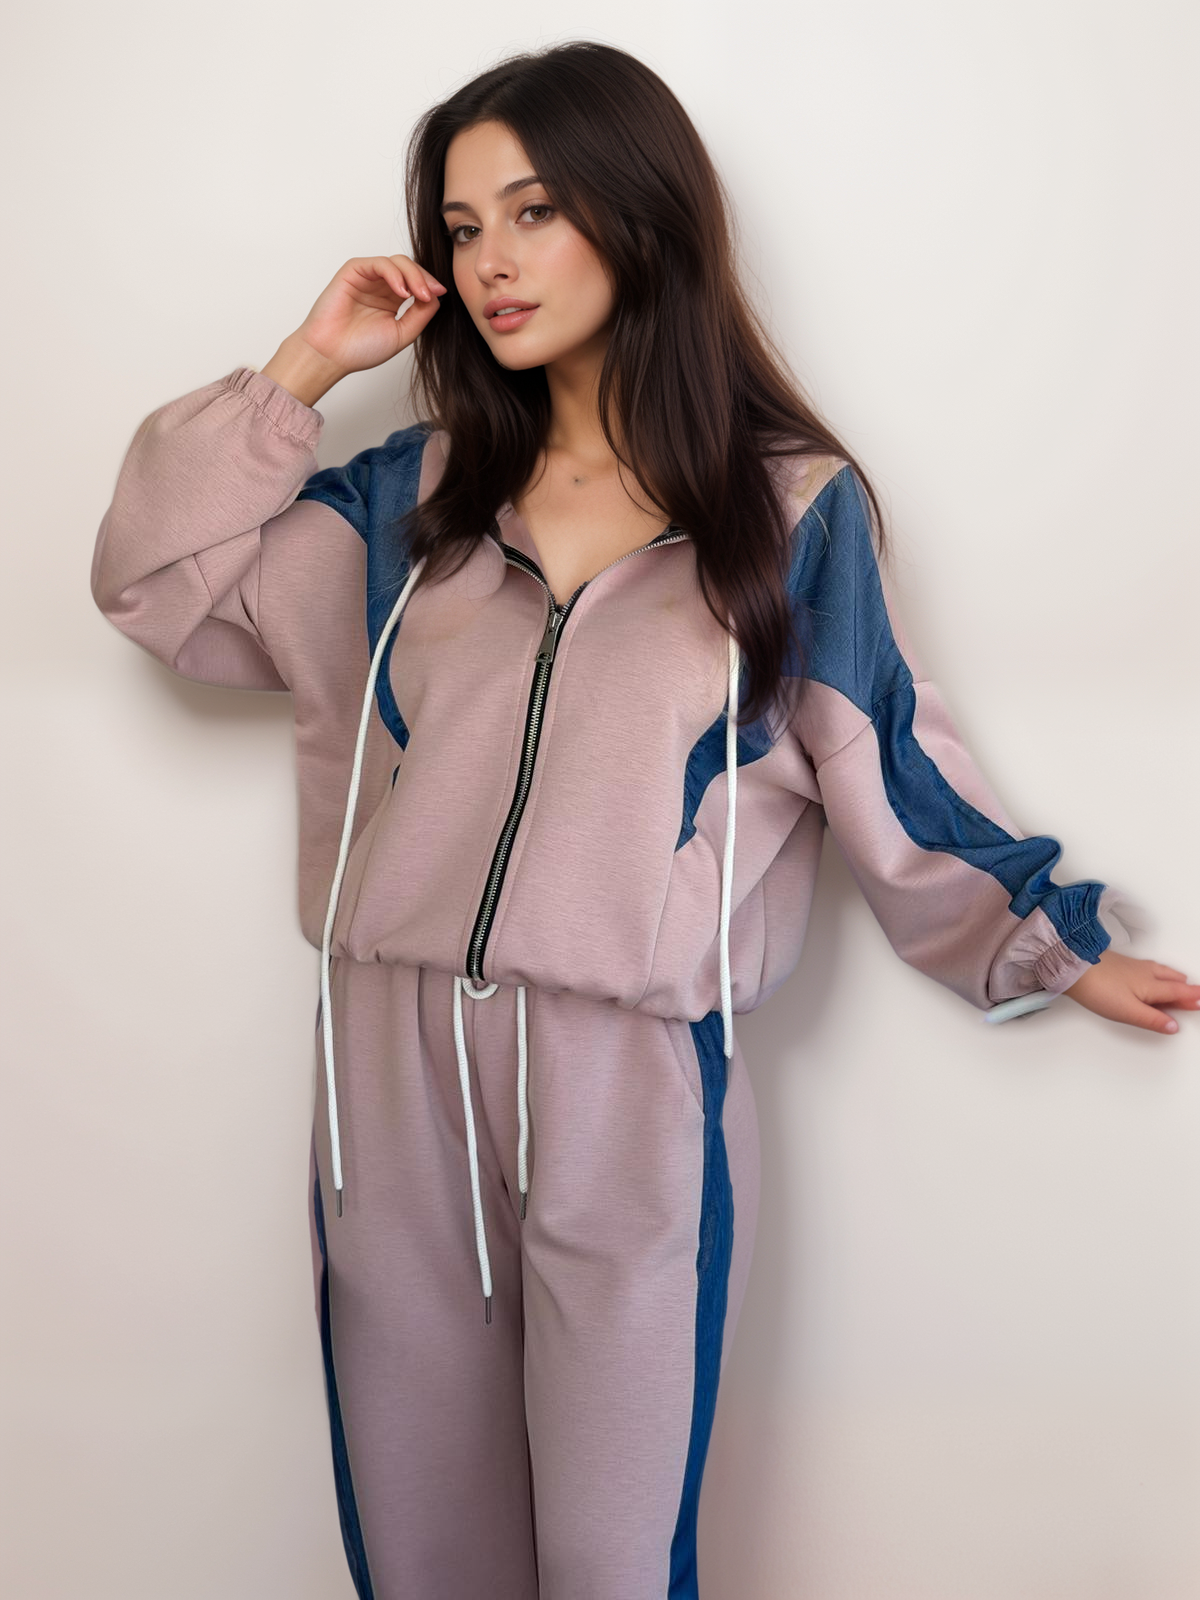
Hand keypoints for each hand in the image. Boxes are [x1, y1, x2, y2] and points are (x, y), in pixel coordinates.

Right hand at [293, 254, 447, 378]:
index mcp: (393, 300)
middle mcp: (381, 286)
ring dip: (412, 275)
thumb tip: (437, 296)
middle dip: (424, 278)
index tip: (442, 293)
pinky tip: (401, 291)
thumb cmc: (361, 349)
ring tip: (418, 295)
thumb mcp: (402, 333)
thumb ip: (421, 315)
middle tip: (432, 293)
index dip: (430, 285)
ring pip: (398, 262)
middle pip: (410, 269)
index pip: (417, 282)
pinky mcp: (354, 271)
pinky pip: (379, 263)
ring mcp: (368, 278)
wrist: (332, 355)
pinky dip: (394, 273)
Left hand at [1062, 948, 1199, 1034]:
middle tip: (1196, 994)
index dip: (1192, 998)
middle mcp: (1145, 972)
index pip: (1178, 992)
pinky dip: (1160, 972)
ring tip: (1181, 982)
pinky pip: (1149, 967)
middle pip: (1173, 980)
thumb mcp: (1128, 1011)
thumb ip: (1152, 1019)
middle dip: (1186, 987)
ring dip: (1174, 978)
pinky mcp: (1121, 963)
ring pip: (1161, 971)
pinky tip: (1152, 972)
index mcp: (1151, 985)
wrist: (1073, 967)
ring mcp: (1132, 966)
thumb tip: (1173, 1026)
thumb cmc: (1098, 987)